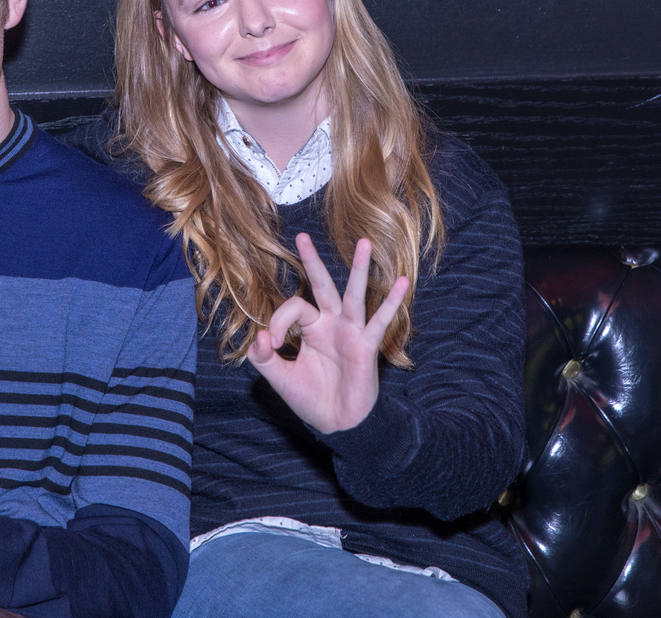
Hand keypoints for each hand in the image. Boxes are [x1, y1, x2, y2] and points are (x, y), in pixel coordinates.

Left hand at [247, 234, 408, 434]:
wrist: (336, 425)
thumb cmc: (311, 399)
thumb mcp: (279, 378)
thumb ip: (263, 358)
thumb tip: (257, 338)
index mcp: (311, 327)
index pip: (294, 307)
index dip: (278, 320)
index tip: (270, 343)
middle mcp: (332, 324)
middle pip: (322, 285)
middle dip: (313, 261)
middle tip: (302, 236)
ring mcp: (351, 333)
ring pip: (354, 295)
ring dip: (359, 269)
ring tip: (364, 243)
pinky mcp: (366, 347)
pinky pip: (380, 322)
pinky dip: (391, 303)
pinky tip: (402, 282)